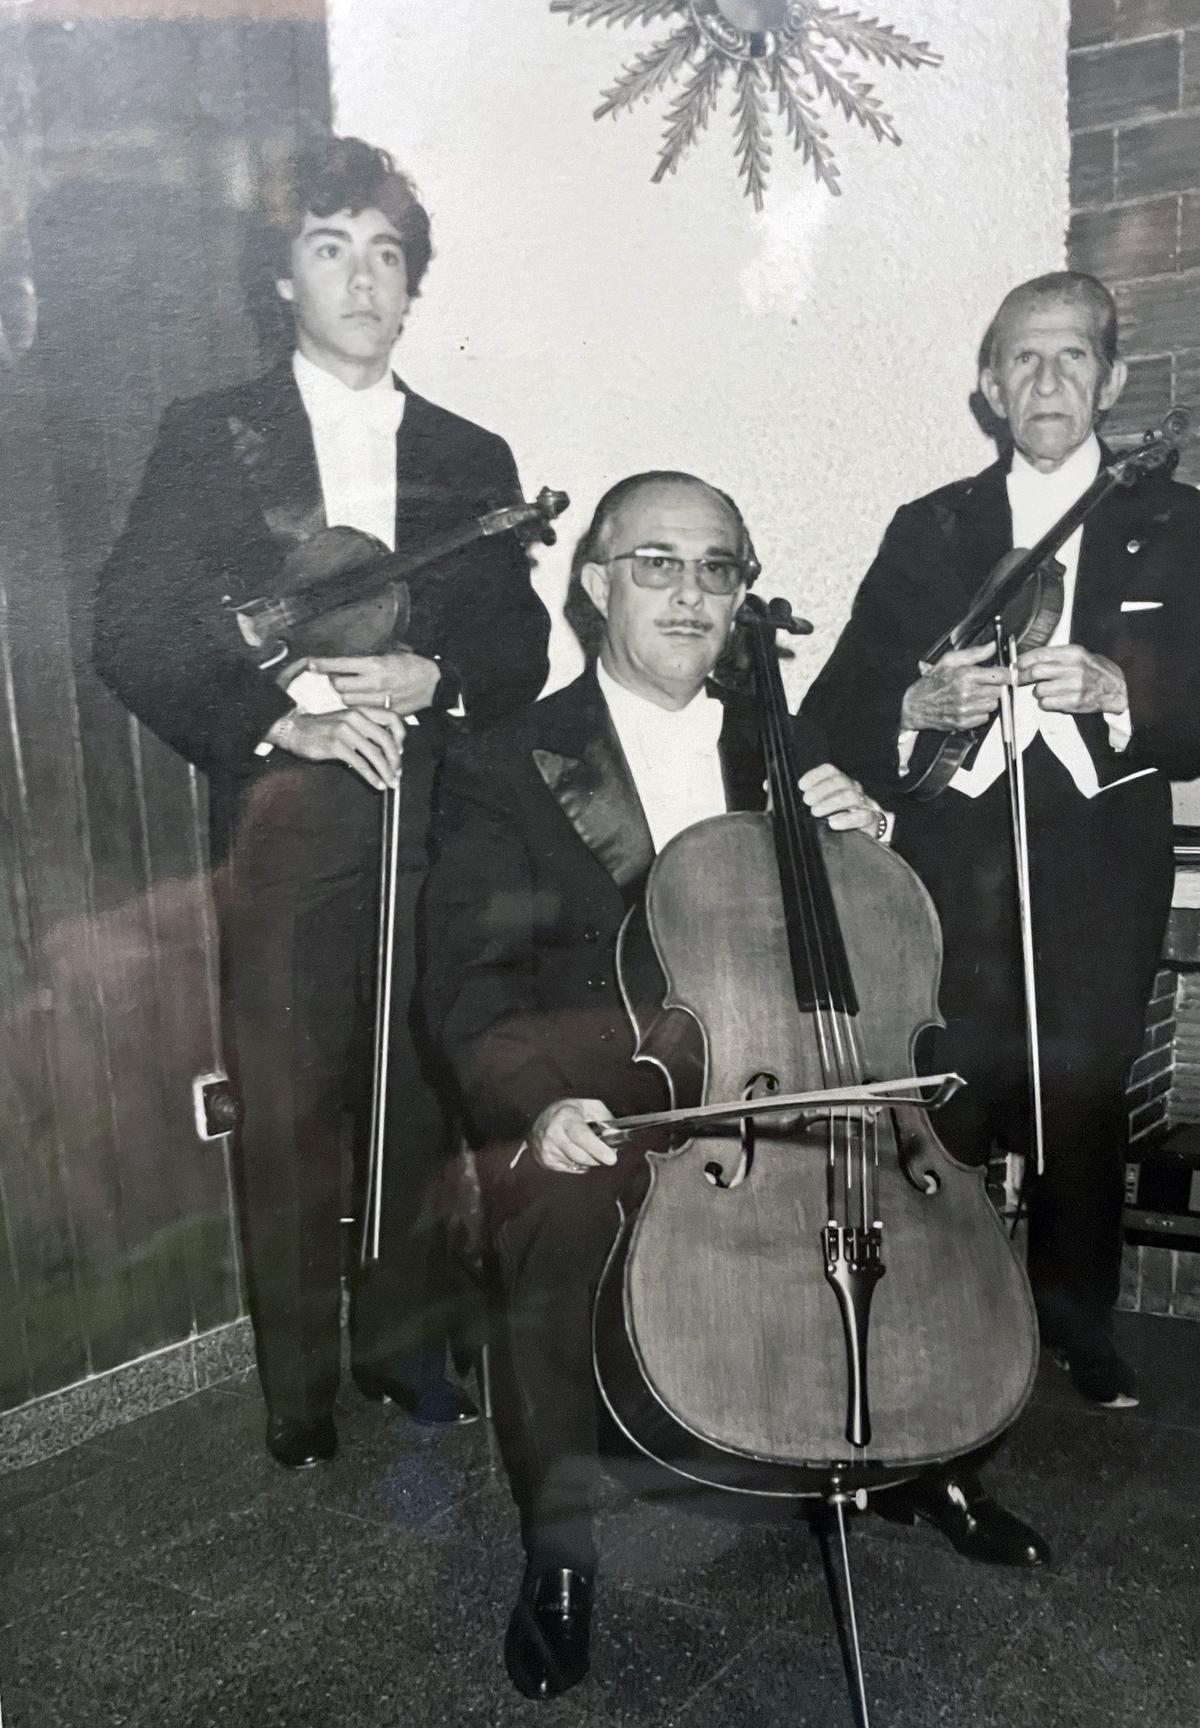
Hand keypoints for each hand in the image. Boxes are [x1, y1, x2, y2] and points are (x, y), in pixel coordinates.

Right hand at [265, 708, 403, 790]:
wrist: (295, 729)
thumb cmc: (322, 728)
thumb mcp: (346, 721)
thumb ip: (366, 728)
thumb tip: (388, 747)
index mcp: (361, 710)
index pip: (392, 718)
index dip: (401, 736)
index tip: (401, 751)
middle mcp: (355, 717)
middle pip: (386, 739)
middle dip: (395, 760)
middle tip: (398, 773)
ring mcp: (345, 730)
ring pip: (374, 754)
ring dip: (386, 771)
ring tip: (391, 782)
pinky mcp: (336, 745)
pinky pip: (360, 763)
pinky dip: (371, 776)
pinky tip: (377, 783)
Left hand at [310, 652, 441, 714]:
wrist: (434, 683)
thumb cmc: (413, 665)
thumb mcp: (392, 653)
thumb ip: (370, 657)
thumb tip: (349, 657)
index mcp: (374, 664)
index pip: (339, 665)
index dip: (322, 664)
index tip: (311, 663)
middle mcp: (374, 683)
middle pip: (339, 686)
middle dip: (335, 682)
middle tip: (338, 677)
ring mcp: (379, 699)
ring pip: (348, 701)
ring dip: (346, 695)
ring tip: (352, 690)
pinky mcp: (384, 712)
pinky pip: (362, 711)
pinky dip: (359, 706)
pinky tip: (364, 700)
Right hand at [529, 1098, 616, 1173]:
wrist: (540, 1119)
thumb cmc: (569, 1112)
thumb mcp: (589, 1107)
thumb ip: (605, 1119)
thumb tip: (615, 1135)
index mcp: (565, 1116)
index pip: (582, 1136)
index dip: (598, 1149)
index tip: (611, 1158)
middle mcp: (553, 1133)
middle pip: (583, 1155)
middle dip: (599, 1157)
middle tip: (606, 1153)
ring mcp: (547, 1148)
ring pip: (579, 1164)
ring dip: (589, 1160)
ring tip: (586, 1147)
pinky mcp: (546, 1161)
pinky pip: (571, 1169)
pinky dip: (578, 1163)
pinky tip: (574, 1151)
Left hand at [799, 764, 885, 834]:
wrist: (868, 834)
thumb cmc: (840, 818)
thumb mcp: (825, 806)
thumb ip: (813, 801)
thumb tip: (796, 800)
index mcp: (842, 783)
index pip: (830, 771)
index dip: (815, 775)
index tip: (802, 786)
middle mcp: (854, 789)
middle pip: (840, 781)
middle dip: (821, 790)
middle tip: (807, 801)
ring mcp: (864, 804)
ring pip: (851, 797)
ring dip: (831, 803)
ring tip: (816, 812)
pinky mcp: (872, 820)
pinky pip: (863, 816)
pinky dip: (847, 819)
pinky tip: (834, 823)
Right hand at [900, 644, 1005, 731]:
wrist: (915, 705)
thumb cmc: (931, 683)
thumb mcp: (949, 661)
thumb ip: (974, 653)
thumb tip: (992, 646)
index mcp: (965, 675)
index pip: (1000, 675)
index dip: (1006, 674)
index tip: (1006, 674)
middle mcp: (967, 693)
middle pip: (999, 691)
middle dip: (994, 686)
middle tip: (983, 684)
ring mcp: (966, 710)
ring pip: (993, 705)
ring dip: (987, 700)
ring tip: (974, 695)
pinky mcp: (964, 723)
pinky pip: (984, 718)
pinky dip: (980, 713)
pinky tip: (969, 706)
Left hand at [1016, 643, 1127, 713]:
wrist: (1117, 688)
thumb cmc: (1095, 671)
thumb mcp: (1080, 655)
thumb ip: (1056, 657)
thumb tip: (1028, 660)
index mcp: (1073, 653)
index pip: (1040, 654)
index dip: (1023, 660)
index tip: (1016, 665)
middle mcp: (1073, 668)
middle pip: (1036, 672)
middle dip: (1022, 677)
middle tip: (1019, 679)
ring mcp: (1074, 686)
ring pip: (1039, 690)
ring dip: (1037, 691)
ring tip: (1044, 690)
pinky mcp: (1074, 701)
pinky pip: (1046, 703)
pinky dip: (1044, 703)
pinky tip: (1052, 699)